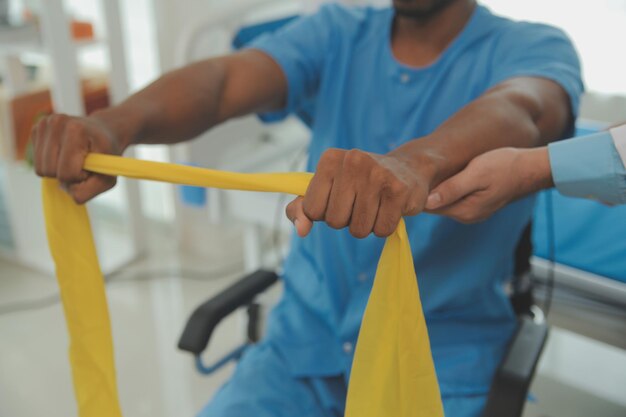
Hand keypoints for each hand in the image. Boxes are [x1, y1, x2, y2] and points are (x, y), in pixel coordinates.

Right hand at [31, 113, 124, 203]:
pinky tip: (64, 153)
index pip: (67, 172)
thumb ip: (89, 190)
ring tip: (73, 159)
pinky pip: (37, 162)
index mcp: (76, 129)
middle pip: (49, 171)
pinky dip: (51, 163)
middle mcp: (56, 122)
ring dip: (58, 171)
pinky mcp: (36, 130)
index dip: (80, 177)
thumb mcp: (108, 176)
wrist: (104, 132)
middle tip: (82, 163)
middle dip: (67, 175)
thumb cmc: (106, 155)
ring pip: (40, 169)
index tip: (91, 167)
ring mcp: (44, 124)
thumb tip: (68, 192)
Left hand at [285, 148, 434, 237]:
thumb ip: (303, 208)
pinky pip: (382, 230)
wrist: (407, 169)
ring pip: (358, 229)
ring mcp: (377, 174)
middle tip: (361, 202)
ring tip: (376, 205)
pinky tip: (390, 208)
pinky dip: (385, 227)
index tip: (340, 199)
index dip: (326, 213)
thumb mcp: (327, 188)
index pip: (312, 210)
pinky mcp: (399, 190)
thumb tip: (301, 230)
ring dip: (367, 226)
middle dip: (347, 221)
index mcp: (329, 159)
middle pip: (335, 222)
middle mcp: (352, 161)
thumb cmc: (360, 183)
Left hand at [425, 147, 552, 222]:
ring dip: (436, 188)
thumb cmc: (504, 166)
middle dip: (425, 190)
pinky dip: (447, 187)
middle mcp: (466, 215)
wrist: (531, 168)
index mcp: (464, 211)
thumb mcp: (476, 174)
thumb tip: (427, 202)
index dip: (419, 192)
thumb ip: (452, 189)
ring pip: (444, 200)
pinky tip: (444, 174)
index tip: (410, 176)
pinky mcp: (476, 203)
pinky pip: (454, 197)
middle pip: (435, 205)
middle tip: (414, 170)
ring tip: (426, 170)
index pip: (429, 206)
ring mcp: (472, 211)